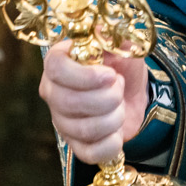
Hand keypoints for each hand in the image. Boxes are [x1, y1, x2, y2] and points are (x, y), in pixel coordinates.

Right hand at [39, 40, 148, 164]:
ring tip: (120, 106)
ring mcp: (61, 121)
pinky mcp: (74, 145)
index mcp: (58, 63)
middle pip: (69, 102)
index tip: (110, 75)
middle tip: (119, 88)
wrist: (133, 93)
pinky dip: (111, 143)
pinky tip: (117, 131)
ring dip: (114, 118)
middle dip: (107, 98)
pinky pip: (90, 153)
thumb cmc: (122, 65)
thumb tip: (102, 32)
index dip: (84, 75)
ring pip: (83, 129)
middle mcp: (53, 92)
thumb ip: (112, 38)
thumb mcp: (122, 45)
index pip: (56, 68)